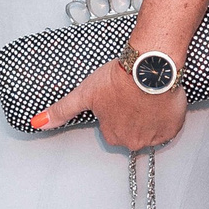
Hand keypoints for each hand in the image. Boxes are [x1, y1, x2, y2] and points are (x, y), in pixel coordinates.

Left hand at [30, 59, 185, 150]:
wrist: (149, 67)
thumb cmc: (118, 78)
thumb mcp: (84, 93)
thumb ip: (61, 111)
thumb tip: (37, 123)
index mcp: (111, 135)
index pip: (111, 127)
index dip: (114, 110)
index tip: (118, 97)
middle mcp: (132, 141)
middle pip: (130, 131)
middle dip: (131, 116)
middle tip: (132, 96)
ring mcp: (153, 137)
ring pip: (150, 130)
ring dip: (148, 117)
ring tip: (145, 96)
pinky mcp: (172, 129)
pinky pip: (168, 128)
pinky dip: (165, 117)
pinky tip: (158, 102)